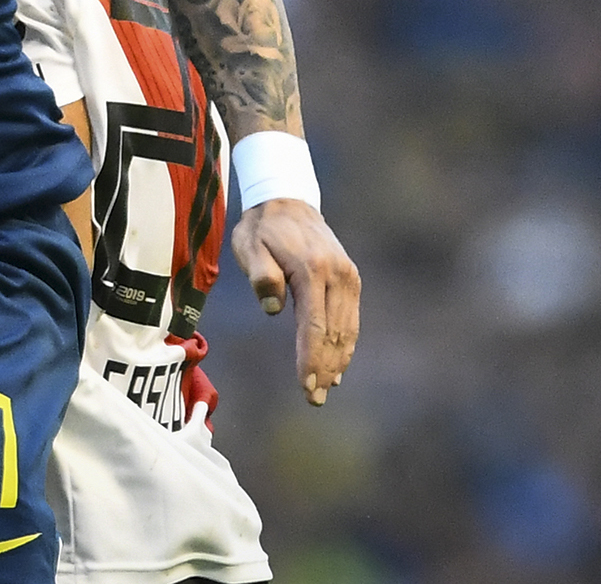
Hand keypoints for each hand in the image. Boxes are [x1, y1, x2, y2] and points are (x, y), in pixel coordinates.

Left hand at [231, 197, 359, 405]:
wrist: (288, 202)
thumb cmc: (261, 228)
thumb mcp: (249, 245)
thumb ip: (261, 275)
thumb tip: (274, 310)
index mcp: (312, 270)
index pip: (313, 326)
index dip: (310, 359)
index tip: (306, 386)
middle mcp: (338, 276)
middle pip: (334, 333)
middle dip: (324, 369)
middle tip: (314, 400)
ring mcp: (348, 278)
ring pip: (347, 330)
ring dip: (338, 362)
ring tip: (325, 390)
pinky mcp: (351, 279)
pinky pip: (350, 319)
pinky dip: (345, 345)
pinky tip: (338, 366)